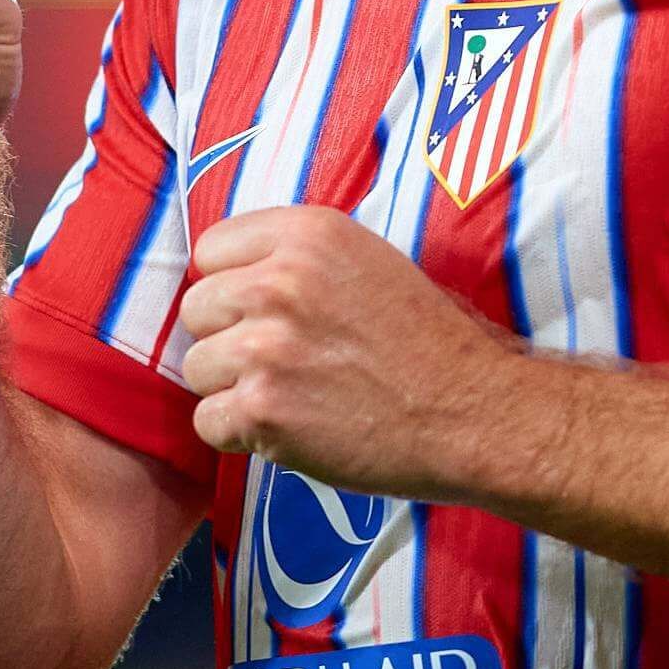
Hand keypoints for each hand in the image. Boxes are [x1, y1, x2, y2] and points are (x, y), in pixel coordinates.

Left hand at [178, 206, 519, 498]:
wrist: (471, 412)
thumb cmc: (426, 342)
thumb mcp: (367, 261)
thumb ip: (296, 259)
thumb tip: (229, 276)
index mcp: (307, 234)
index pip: (211, 249)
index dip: (232, 284)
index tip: (262, 310)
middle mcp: (279, 282)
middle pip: (197, 308)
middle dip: (228, 338)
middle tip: (281, 361)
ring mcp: (266, 347)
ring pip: (196, 367)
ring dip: (233, 389)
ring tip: (290, 395)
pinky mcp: (263, 409)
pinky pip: (208, 421)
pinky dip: (240, 434)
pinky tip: (286, 429)